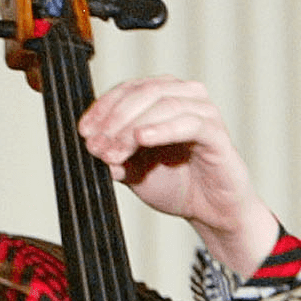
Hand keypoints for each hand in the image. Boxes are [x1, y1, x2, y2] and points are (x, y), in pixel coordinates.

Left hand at [76, 76, 278, 274]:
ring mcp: (203, 112)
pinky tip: (142, 139)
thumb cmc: (177, 184)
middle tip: (96, 145)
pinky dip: (162, 129)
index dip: (102, 108)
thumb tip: (94, 147)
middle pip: (142, 92)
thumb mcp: (133, 170)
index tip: (84, 131)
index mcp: (162, 98)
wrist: (210, 211)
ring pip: (161, 104)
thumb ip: (114, 157)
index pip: (127, 89)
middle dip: (113, 119)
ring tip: (114, 152)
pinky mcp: (216, 133)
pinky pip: (189, 123)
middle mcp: (184, 97)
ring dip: (130, 128)